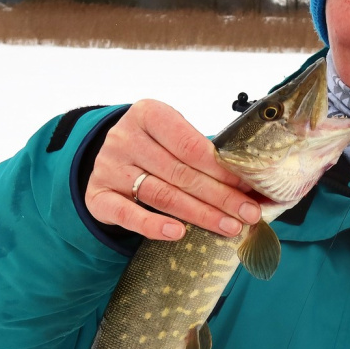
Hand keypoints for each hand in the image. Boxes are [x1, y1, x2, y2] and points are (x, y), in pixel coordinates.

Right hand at [85, 99, 260, 239]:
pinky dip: (153, 225)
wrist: (112, 157)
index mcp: (148, 114)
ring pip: (161, 195)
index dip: (221, 169)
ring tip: (229, 226)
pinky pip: (126, 214)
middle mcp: (125, 138)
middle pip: (180, 173)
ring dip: (200, 214)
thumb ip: (205, 154)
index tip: (249, 186)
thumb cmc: (157, 147)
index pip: (190, 145)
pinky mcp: (97, 196)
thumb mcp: (175, 137)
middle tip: (249, 213)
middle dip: (220, 196)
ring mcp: (108, 167)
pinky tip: (178, 233)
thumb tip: (252, 183)